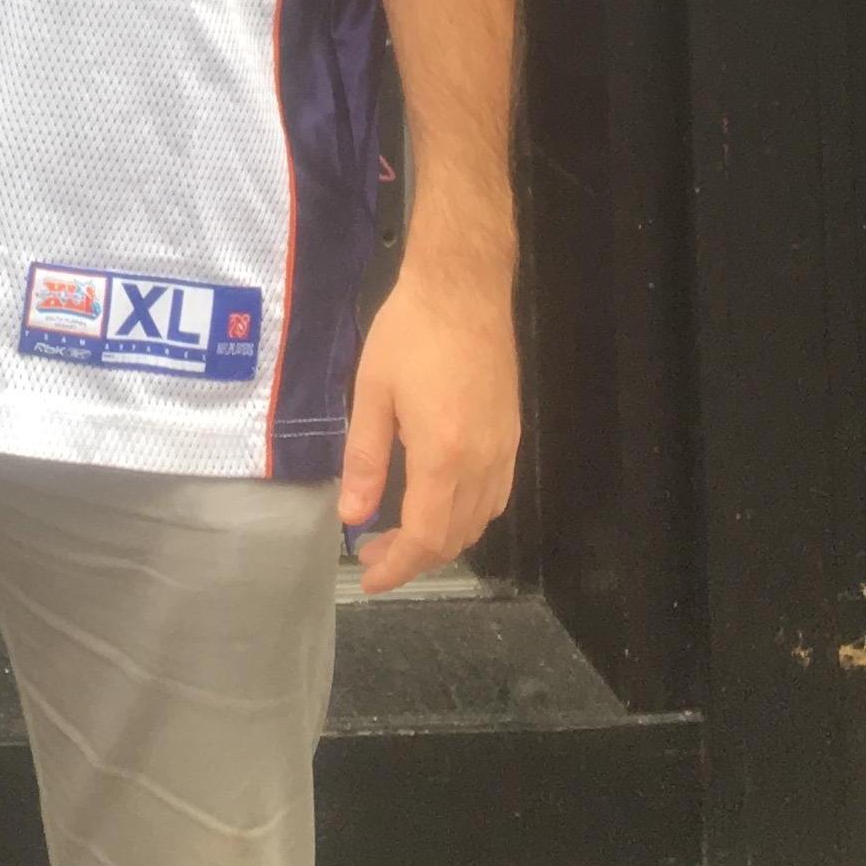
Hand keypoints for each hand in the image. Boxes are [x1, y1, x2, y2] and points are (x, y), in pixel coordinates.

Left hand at [337, 261, 520, 595]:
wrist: (463, 288)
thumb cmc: (410, 332)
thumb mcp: (372, 392)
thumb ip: (365, 459)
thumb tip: (353, 516)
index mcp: (444, 456)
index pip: (425, 537)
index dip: (397, 566)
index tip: (368, 577)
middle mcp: (482, 463)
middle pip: (455, 537)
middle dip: (413, 557)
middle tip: (373, 553)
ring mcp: (504, 450)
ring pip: (479, 521)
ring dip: (441, 539)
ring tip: (400, 533)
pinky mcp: (512, 435)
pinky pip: (495, 496)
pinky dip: (466, 515)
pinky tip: (438, 502)